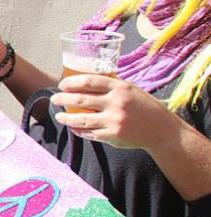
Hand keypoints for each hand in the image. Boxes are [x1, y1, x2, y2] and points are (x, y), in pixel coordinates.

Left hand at [51, 75, 177, 150]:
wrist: (161, 130)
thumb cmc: (143, 106)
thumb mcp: (131, 90)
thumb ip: (111, 86)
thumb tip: (85, 81)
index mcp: (120, 88)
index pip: (89, 81)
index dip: (71, 82)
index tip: (62, 84)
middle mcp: (116, 103)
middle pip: (80, 100)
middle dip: (62, 99)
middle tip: (55, 99)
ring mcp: (113, 121)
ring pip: (80, 119)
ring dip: (66, 118)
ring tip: (59, 116)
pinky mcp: (112, 136)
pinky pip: (89, 133)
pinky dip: (78, 130)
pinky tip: (73, 127)